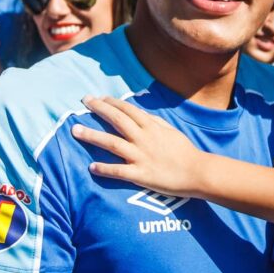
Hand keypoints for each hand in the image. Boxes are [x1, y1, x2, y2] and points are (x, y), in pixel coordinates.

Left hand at [71, 96, 203, 196]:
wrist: (197, 173)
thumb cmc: (184, 151)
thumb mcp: (170, 130)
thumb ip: (153, 121)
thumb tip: (139, 113)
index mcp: (151, 126)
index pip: (127, 109)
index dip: (111, 102)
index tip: (97, 97)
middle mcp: (144, 138)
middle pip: (116, 120)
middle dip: (98, 109)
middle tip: (83, 102)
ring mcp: (141, 156)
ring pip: (112, 143)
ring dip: (92, 136)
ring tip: (75, 130)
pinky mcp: (141, 174)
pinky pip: (118, 171)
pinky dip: (104, 169)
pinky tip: (91, 167)